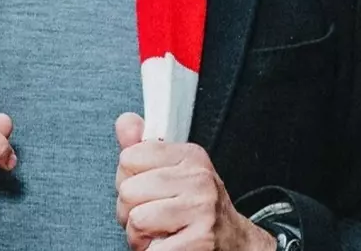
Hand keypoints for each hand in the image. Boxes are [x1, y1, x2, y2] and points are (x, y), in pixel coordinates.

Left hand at [115, 112, 275, 250]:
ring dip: (139, 235)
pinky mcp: (200, 241)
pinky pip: (151, 249)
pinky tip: (168, 247)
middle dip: (130, 211)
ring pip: (136, 220)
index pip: (129, 158)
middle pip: (127, 191)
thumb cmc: (197, 208)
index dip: (129, 180)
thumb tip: (124, 122)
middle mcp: (198, 179)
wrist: (236, 243)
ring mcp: (201, 210)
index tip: (147, 191)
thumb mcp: (173, 171)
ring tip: (158, 233)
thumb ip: (143, 148)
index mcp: (190, 156)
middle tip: (152, 217)